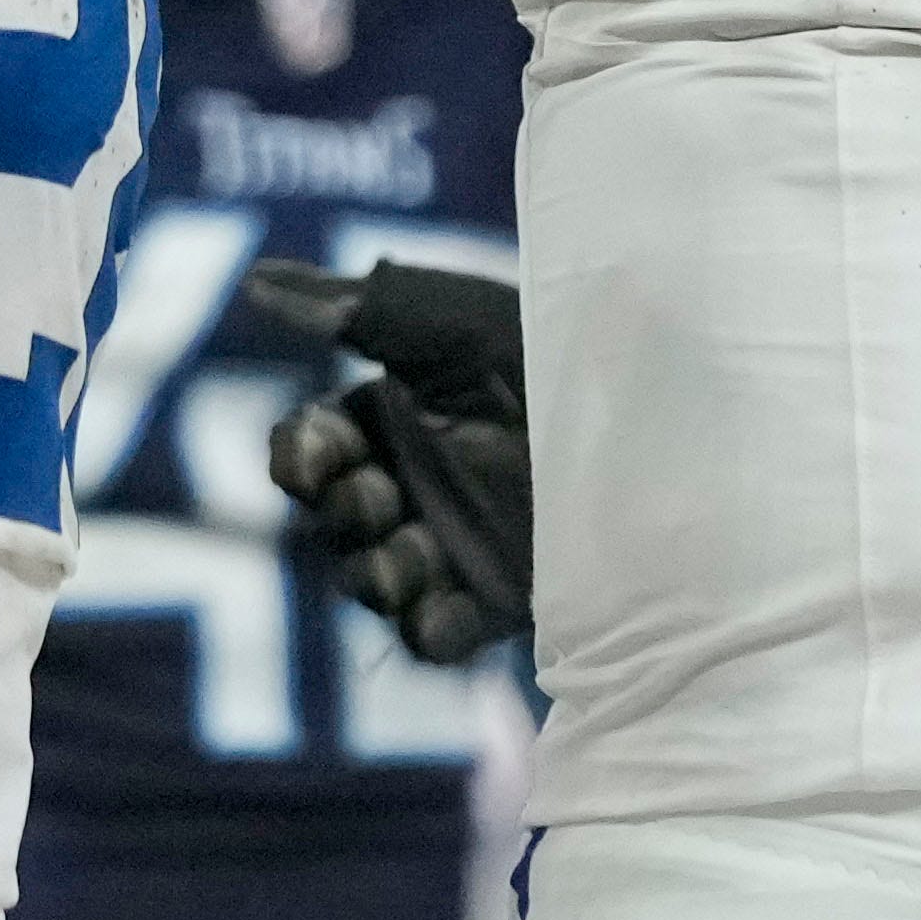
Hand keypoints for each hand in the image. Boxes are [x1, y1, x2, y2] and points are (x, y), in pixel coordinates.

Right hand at [251, 255, 534, 659]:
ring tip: (411, 558)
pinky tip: (443, 613)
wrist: (662, 419)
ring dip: (374, 573)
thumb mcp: (461, 322)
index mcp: (394, 418)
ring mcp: (453, 548)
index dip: (302, 452)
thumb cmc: (560, 351)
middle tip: (377, 494)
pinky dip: (426, 632)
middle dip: (342, 508)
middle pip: (332, 518)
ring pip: (371, 581)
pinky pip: (434, 636)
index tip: (318, 448)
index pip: (312, 447)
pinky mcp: (498, 602)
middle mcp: (414, 485)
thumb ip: (360, 309)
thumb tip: (258, 283)